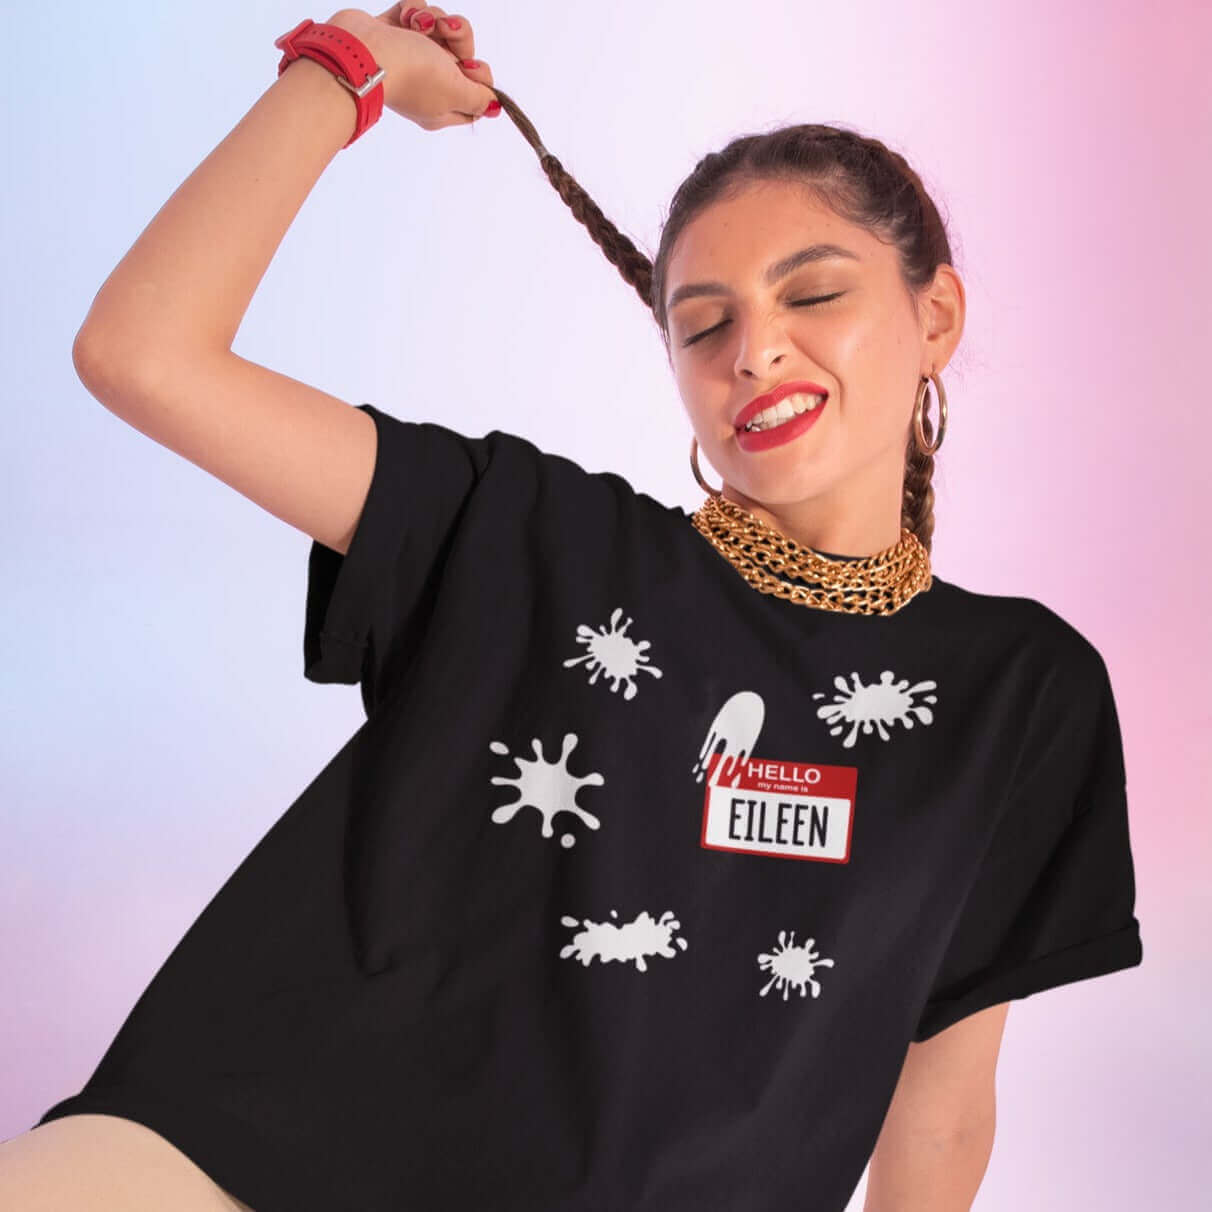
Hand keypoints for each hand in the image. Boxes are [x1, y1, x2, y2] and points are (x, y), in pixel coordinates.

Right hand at [325, 5, 499, 129]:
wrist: (360, 50)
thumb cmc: (410, 73)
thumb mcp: (457, 91)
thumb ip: (480, 98)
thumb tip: (496, 107)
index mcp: (442, 106)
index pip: (475, 93)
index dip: (479, 76)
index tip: (470, 68)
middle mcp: (427, 83)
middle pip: (462, 54)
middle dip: (458, 36)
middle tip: (447, 33)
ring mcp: (409, 57)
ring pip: (440, 29)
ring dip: (434, 19)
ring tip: (419, 25)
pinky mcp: (393, 33)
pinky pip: (416, 14)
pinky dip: (413, 11)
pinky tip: (403, 19)